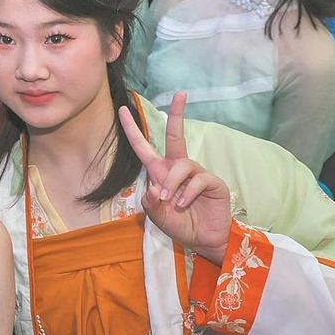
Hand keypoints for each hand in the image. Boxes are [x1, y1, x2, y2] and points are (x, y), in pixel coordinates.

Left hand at [119, 94, 231, 262]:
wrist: (203, 241)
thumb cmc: (178, 224)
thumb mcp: (156, 214)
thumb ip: (150, 202)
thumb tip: (155, 188)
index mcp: (160, 172)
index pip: (143, 147)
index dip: (132, 129)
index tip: (122, 109)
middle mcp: (178, 167)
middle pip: (176, 135)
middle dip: (177, 114)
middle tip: (181, 94)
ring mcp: (197, 173)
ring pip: (180, 165)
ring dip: (171, 184)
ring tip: (169, 201)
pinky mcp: (213, 182)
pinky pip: (197, 180)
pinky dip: (187, 193)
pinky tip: (184, 204)